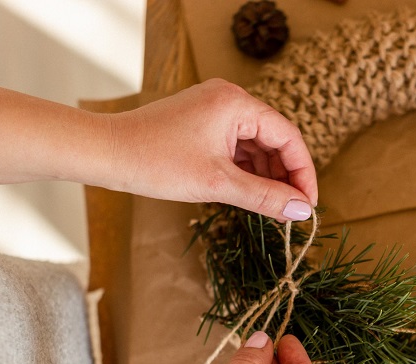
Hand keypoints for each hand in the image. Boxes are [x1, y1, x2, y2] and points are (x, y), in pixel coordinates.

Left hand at [107, 79, 317, 220]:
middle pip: (274, 139)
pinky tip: (250, 194)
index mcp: (237, 103)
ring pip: (255, 145)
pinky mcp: (202, 123)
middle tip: (292, 211)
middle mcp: (229, 99)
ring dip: (266, 175)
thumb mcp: (217, 183)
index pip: (288, 136)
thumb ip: (264, 197)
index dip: (303, 172)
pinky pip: (236, 146)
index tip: (308, 205)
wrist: (107, 153)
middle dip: (285, 175)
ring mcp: (215, 109)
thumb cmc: (156, 163)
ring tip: (272, 207)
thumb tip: (301, 210)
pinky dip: (246, 170)